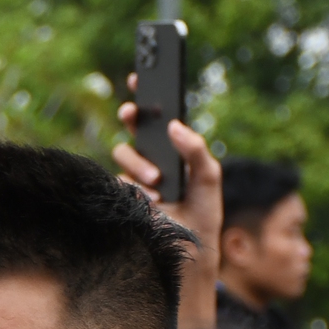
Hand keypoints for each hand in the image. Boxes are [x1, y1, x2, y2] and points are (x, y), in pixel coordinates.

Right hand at [113, 86, 220, 328]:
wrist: (190, 254)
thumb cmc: (203, 216)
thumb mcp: (209, 178)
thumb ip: (196, 149)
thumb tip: (173, 125)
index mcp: (174, 149)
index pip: (160, 115)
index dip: (149, 93)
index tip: (143, 74)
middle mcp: (152, 158)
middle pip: (135, 125)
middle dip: (133, 114)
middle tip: (135, 110)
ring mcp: (135, 176)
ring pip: (123, 152)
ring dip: (139, 164)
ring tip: (159, 182)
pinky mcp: (123, 195)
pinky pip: (119, 180)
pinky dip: (135, 186)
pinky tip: (151, 199)